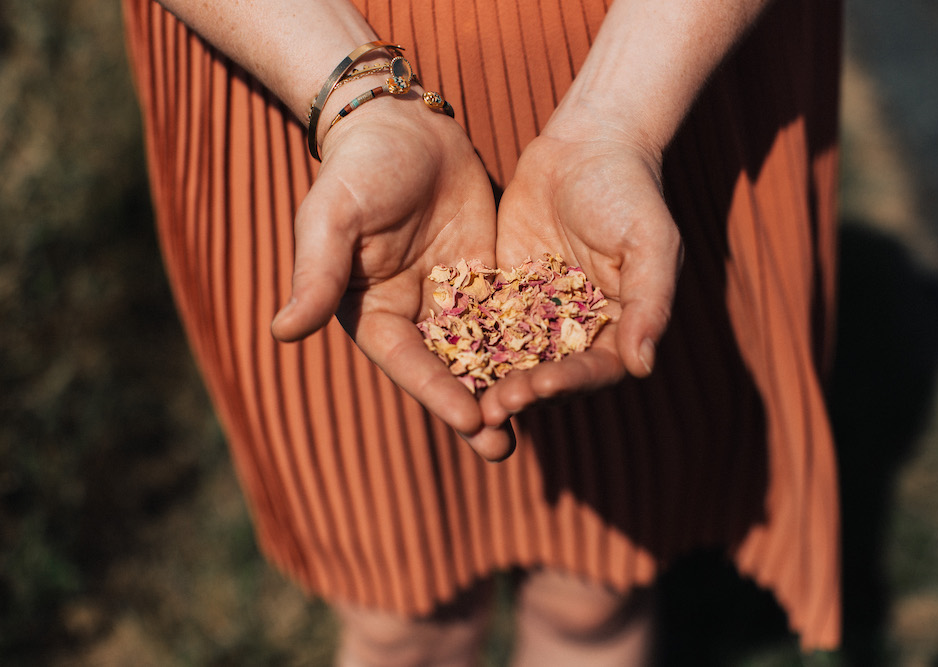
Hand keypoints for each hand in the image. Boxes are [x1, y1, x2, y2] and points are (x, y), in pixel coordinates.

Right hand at [271, 98, 512, 460]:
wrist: (403, 124)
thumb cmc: (358, 169)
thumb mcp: (332, 218)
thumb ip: (317, 275)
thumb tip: (282, 332)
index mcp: (374, 314)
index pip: (408, 363)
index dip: (437, 393)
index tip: (469, 421)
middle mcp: (413, 316)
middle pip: (447, 372)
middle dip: (473, 410)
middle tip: (503, 449)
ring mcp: (452, 299)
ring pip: (482, 353)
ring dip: (505, 387)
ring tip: (534, 422)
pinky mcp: (485, 278)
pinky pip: (508, 315)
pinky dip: (528, 342)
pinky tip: (557, 366)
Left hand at [481, 127, 682, 425]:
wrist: (585, 146)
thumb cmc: (629, 192)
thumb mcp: (650, 243)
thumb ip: (651, 303)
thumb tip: (642, 367)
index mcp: (618, 328)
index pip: (594, 369)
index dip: (571, 383)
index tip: (543, 386)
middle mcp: (576, 330)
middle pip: (550, 374)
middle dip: (524, 392)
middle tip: (495, 406)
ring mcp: (537, 313)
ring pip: (513, 357)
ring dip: (492, 380)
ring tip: (468, 395)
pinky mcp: (504, 292)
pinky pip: (483, 322)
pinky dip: (467, 341)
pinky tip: (443, 356)